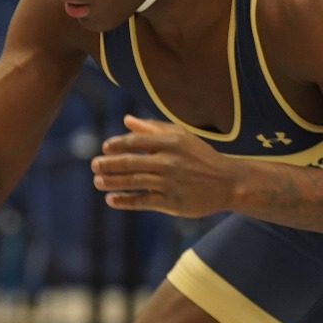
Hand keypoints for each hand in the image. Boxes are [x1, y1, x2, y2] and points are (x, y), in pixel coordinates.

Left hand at [91, 115, 240, 216]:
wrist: (228, 183)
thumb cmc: (201, 157)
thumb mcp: (181, 137)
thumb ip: (153, 128)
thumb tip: (126, 120)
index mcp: (171, 142)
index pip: (136, 142)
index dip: (117, 145)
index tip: (105, 148)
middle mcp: (169, 161)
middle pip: (131, 162)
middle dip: (109, 164)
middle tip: (94, 165)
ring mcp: (169, 183)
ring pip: (133, 181)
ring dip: (112, 182)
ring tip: (97, 181)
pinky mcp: (171, 202)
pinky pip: (142, 201)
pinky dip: (125, 200)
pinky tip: (111, 199)